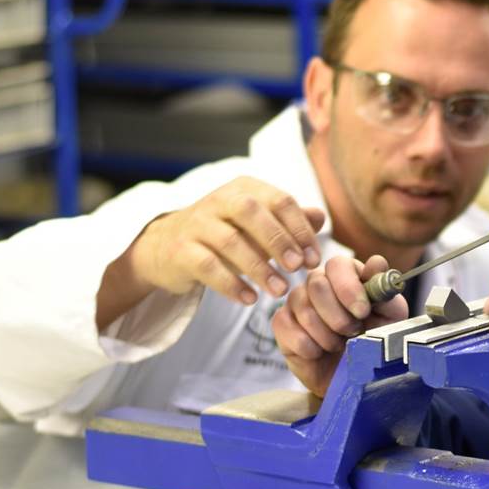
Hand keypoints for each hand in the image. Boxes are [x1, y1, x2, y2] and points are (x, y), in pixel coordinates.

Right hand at [133, 176, 325, 303]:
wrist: (167, 246)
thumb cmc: (225, 233)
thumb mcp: (258, 224)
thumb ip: (289, 220)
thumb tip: (321, 217)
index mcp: (245, 189)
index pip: (279, 201)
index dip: (300, 230)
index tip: (314, 259)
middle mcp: (219, 200)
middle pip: (251, 212)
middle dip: (279, 241)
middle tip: (298, 268)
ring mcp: (196, 224)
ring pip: (230, 241)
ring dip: (259, 268)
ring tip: (280, 290)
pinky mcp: (180, 250)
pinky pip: (207, 266)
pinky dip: (231, 284)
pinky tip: (250, 299)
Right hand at [272, 254, 407, 395]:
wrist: (353, 378)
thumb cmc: (374, 343)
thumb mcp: (389, 319)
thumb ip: (384, 291)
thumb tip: (377, 262)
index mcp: (347, 275)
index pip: (338, 264)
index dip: (348, 287)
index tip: (362, 312)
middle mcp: (319, 283)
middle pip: (317, 284)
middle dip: (338, 316)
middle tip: (351, 332)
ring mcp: (298, 302)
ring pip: (303, 307)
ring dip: (326, 334)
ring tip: (338, 345)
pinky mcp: (282, 324)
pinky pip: (287, 327)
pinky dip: (308, 346)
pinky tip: (319, 352)